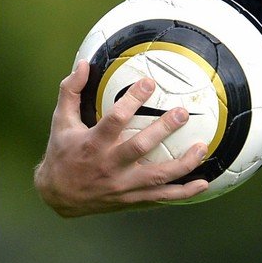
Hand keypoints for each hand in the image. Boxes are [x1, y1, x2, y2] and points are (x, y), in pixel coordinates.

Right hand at [34, 60, 209, 215]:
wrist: (59, 196)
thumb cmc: (62, 154)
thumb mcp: (60, 122)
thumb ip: (71, 92)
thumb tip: (85, 64)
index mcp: (92, 144)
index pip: (115, 119)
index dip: (132, 100)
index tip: (149, 83)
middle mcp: (109, 166)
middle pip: (140, 147)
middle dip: (163, 129)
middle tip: (183, 113)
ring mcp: (122, 185)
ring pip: (157, 176)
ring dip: (183, 163)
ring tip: (202, 147)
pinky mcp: (132, 198)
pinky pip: (162, 197)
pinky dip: (183, 193)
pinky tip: (202, 183)